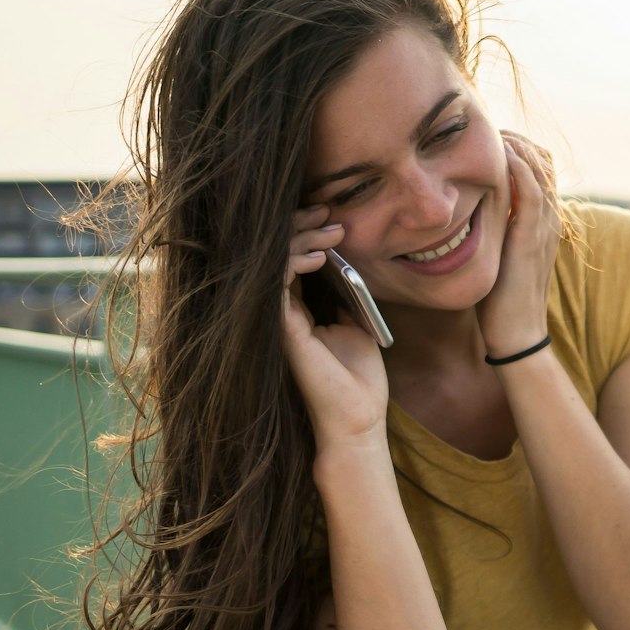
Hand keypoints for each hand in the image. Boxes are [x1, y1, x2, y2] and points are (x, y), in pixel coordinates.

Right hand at [280, 203, 389, 446]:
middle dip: (299, 226)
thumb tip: (345, 258)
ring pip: (271, 263)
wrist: (358, 417)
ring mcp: (278, 320)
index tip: (332, 216)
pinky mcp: (281, 330)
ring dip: (300, 239)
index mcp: (297, 310)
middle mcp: (281, 312)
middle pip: (274, 255)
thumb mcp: (357, 322)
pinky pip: (275, 284)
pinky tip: (318, 257)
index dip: (304, 232)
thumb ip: (345, 292)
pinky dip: (293, 262)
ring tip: (332, 231)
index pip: (288, 259)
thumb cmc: (358, 378)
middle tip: (328, 212)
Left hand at [476, 131, 560, 357]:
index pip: (540, 167)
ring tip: (489, 135)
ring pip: (540, 167)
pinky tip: (498, 156)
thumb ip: (493, 233)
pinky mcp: (532, 236)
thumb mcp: (498, 256)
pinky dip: (518, 167)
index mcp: (543, 221)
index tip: (487, 140)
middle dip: (514, 139)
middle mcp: (550, 218)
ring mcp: (545, 226)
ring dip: (515, 145)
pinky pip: (532, 189)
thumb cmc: (502, 300)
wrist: (517, 333)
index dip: (517, 147)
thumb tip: (468, 218)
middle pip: (542, 159)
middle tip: (484, 131)